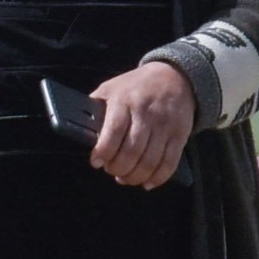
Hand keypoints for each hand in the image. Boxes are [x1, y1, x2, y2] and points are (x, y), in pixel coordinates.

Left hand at [89, 60, 196, 188]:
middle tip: (112, 170)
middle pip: (131, 152)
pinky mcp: (179, 135)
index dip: (103, 151)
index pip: (113, 131)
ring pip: (149, 161)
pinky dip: (157, 178)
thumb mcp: (111, 88)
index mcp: (124, 100)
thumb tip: (78, 129)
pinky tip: (147, 182)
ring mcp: (165, 125)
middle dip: (118, 168)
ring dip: (135, 177)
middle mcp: (146, 113)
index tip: (96, 162)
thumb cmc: (136, 87)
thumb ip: (96, 107)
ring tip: (126, 177)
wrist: (174, 77)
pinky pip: (169, 163)